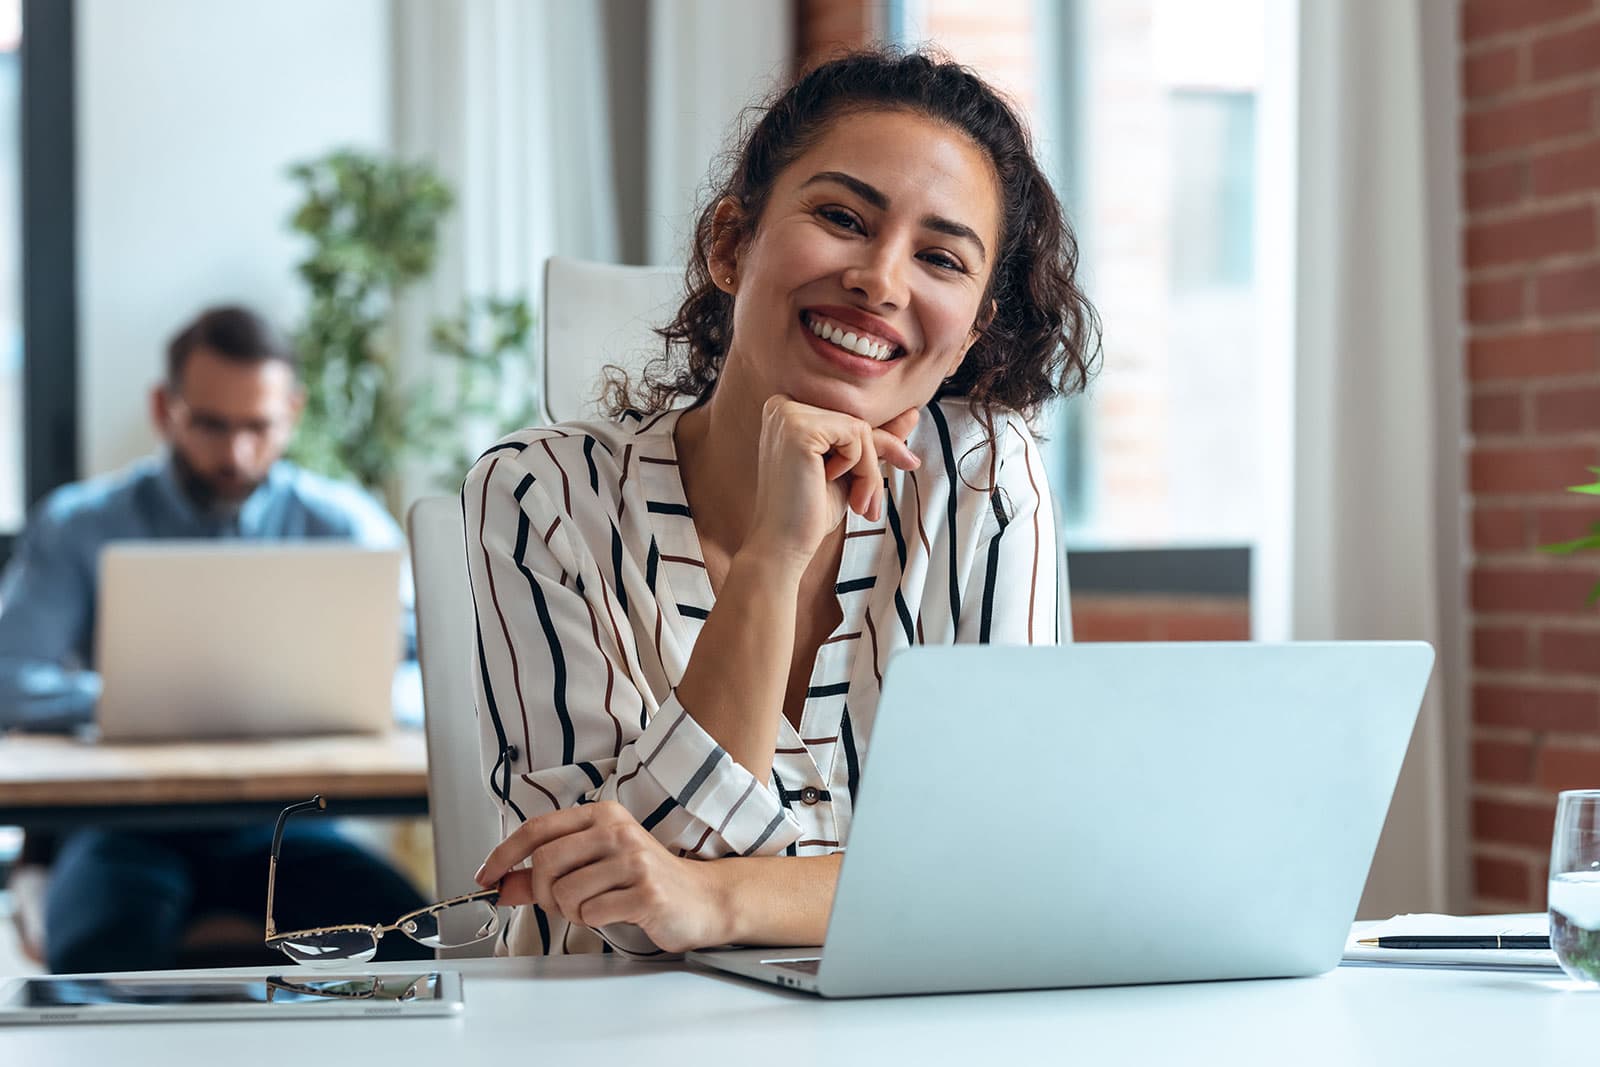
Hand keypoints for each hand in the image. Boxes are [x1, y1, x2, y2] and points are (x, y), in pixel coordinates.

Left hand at [474, 801, 727, 953]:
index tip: (487, 877)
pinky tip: (617, 912)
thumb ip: (545, 874)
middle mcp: (618, 830)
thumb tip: (501, 884)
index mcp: (602, 815)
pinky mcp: (646, 891)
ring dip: (571, 911)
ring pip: (566, 893)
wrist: (701, 898)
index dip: (504, 854)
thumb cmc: (643, 880)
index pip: (537, 828)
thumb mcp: (593, 867)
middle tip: (560, 903)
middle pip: (546, 863)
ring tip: (598, 906)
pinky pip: (592, 913)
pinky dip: (595, 920)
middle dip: (543, 893)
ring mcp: (634, 859)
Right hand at [748, 395, 920, 569]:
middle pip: (857, 421)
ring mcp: (788, 413)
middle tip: (869, 506)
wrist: (782, 544)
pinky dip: (858, 466)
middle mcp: (783, 404)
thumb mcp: (850, 469)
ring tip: (857, 503)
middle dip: (873, 464)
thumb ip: (876, 439)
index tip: (905, 464)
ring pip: (861, 429)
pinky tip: (829, 484)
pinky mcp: (799, 427)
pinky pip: (857, 434)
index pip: (850, 417)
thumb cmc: (811, 509)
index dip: (877, 446)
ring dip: (869, 471)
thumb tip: (912, 414)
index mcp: (789, 410)